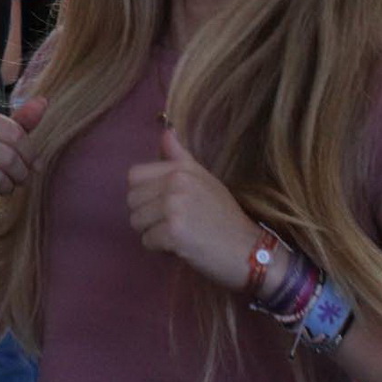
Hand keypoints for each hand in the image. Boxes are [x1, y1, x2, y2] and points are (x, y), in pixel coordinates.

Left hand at [126, 126, 257, 291]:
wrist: (249, 250)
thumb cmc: (225, 216)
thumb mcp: (205, 179)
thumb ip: (180, 158)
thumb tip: (165, 131)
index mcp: (181, 169)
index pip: (135, 175)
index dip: (143, 193)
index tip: (161, 204)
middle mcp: (175, 183)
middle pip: (132, 200)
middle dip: (146, 215)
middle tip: (171, 223)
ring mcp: (174, 207)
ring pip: (136, 221)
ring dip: (152, 232)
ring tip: (176, 234)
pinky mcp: (173, 232)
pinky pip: (146, 240)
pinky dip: (160, 249)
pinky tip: (181, 246)